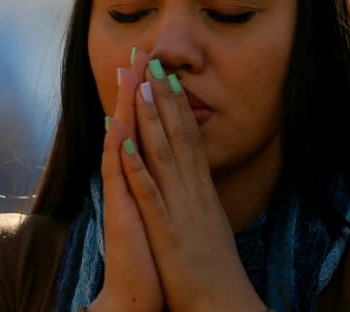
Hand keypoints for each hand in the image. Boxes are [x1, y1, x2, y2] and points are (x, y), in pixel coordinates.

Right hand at [91, 52, 163, 311]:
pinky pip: (121, 179)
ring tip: (126, 73)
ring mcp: (123, 193)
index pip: (146, 127)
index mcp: (144, 176)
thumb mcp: (166, 209)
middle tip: (138, 51)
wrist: (138, 291)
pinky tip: (120, 130)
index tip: (155, 64)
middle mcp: (129, 179)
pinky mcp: (121, 212)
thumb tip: (170, 160)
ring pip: (123, 141)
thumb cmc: (158, 253)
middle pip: (131, 124)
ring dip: (126, 107)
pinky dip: (122, 154)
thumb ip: (163, 183)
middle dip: (136, 87)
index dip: (150, 95)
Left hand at [119, 50, 265, 311]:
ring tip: (139, 86)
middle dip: (162, 98)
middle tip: (152, 62)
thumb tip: (197, 181)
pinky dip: (137, 165)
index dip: (177, 106)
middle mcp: (193, 191)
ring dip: (150, 119)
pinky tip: (125, 142)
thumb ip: (201, 200)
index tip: (167, 77)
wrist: (225, 303)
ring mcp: (180, 208)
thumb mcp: (211, 225)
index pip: (190, 138)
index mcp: (202, 190)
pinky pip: (149, 192)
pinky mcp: (166, 229)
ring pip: (163, 154)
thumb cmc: (216, 270)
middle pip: (177, 136)